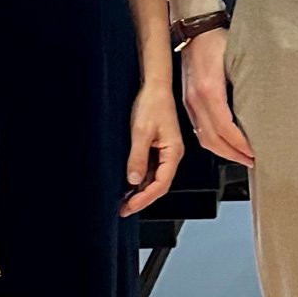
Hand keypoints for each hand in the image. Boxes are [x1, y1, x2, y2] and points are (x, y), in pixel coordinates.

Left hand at [120, 80, 184, 216]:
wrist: (154, 86)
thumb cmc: (152, 104)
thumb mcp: (141, 132)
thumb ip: (137, 158)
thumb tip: (133, 180)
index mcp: (173, 152)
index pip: (161, 183)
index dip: (145, 198)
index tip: (130, 206)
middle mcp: (172, 154)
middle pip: (159, 185)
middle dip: (142, 199)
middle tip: (124, 209)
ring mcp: (165, 151)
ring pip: (154, 178)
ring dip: (140, 190)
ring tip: (124, 201)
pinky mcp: (158, 147)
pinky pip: (151, 169)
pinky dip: (140, 179)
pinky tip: (129, 184)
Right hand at [181, 28, 253, 166]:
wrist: (195, 28)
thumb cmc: (217, 39)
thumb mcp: (239, 57)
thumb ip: (249, 81)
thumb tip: (269, 102)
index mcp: (209, 90)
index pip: (225, 128)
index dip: (241, 145)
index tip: (255, 152)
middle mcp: (196, 99)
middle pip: (212, 139)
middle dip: (233, 155)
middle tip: (252, 161)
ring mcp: (190, 101)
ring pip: (204, 137)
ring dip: (223, 151)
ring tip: (241, 156)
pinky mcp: (188, 100)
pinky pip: (198, 128)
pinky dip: (212, 141)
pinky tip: (225, 143)